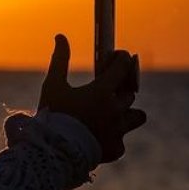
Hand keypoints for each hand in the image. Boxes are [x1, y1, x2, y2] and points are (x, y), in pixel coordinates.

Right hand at [37, 34, 145, 163]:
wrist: (52, 153)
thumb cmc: (52, 115)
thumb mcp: (53, 86)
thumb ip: (59, 60)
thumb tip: (61, 36)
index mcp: (101, 91)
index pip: (123, 67)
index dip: (122, 58)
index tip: (119, 56)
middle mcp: (115, 109)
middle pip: (129, 92)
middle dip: (120, 88)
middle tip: (109, 88)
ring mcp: (118, 130)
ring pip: (136, 116)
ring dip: (127, 113)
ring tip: (113, 114)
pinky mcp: (116, 149)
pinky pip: (121, 140)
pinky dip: (114, 138)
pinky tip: (101, 138)